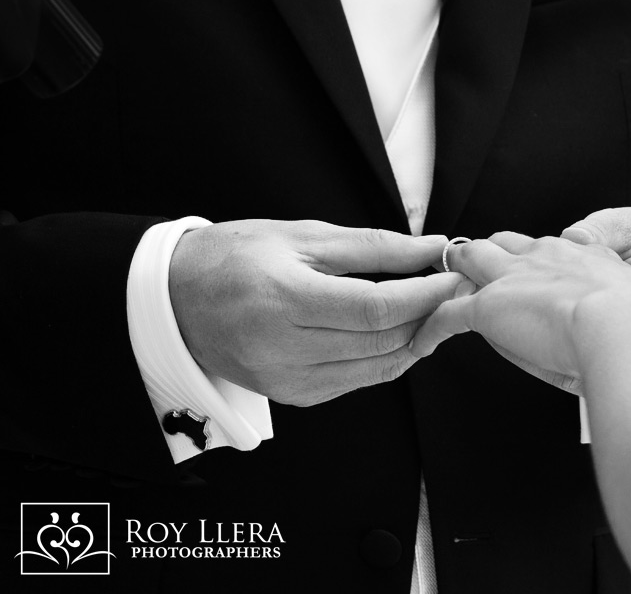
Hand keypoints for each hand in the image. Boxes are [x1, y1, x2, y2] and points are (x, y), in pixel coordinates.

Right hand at [169, 220, 465, 405]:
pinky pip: (357, 381)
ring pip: (377, 367)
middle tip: (451, 291)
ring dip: (413, 339)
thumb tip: (430, 248)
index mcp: (285, 297)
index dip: (425, 295)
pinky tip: (395, 334)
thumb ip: (373, 247)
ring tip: (430, 310)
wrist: (175, 302)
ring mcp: (288, 379)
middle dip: (428, 316)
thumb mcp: (302, 236)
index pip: (377, 307)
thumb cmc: (235, 258)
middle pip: (383, 341)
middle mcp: (285, 347)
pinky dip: (385, 359)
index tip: (453, 276)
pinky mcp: (292, 396)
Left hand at [410, 233, 630, 388]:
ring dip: (455, 275)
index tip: (529, 278)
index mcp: (582, 257)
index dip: (532, 264)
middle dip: (488, 255)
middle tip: (475, 271)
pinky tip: (421, 344)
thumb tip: (610, 336)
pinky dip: (430, 328)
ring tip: (439, 292)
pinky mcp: (488, 306)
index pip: (546, 251)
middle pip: (503, 243)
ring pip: (470, 261)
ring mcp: (512, 278)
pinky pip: (446, 313)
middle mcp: (544, 257)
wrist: (627, 329)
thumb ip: (621, 314)